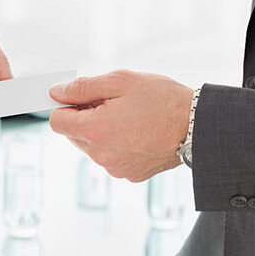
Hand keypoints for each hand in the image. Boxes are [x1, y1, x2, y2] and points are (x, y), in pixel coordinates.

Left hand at [48, 70, 192, 181]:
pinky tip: (139, 132)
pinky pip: (112, 157)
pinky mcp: (129, 174)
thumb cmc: (163, 99)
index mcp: (95, 130)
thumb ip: (83, 88)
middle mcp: (101, 155)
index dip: (67, 105)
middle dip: (86, 118)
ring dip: (102, 132)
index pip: (57, 121)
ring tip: (130, 117)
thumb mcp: (120, 81)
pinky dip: (118, 145)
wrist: (197, 125)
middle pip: (74, 134)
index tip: (82, 98)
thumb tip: (56, 92)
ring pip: (93, 147)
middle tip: (114, 104)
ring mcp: (115, 167)